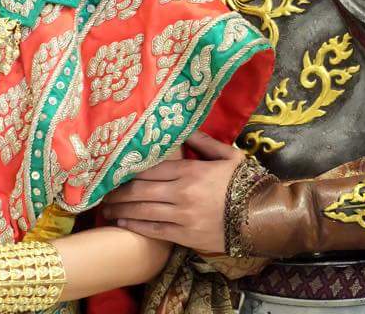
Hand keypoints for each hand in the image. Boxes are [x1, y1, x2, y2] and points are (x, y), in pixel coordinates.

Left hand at [102, 131, 243, 252]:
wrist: (263, 217)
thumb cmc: (245, 182)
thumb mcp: (228, 155)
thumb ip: (203, 142)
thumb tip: (185, 128)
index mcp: (190, 171)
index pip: (151, 168)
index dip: (129, 169)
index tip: (113, 168)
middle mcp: (182, 193)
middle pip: (140, 191)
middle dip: (118, 192)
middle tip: (102, 192)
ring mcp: (183, 217)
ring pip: (143, 212)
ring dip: (121, 210)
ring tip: (106, 209)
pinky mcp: (186, 236)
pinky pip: (155, 231)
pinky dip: (136, 226)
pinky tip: (123, 224)